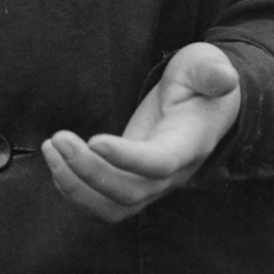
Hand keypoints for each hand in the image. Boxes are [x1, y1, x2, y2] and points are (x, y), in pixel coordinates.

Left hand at [43, 42, 241, 222]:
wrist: (205, 103)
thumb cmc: (202, 81)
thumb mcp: (207, 66)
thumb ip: (212, 71)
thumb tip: (223, 76)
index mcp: (189, 143)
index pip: (160, 162)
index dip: (128, 158)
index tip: (94, 140)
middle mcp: (171, 172)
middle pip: (131, 192)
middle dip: (89, 172)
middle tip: (56, 139)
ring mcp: (151, 180)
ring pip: (115, 206)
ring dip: (77, 186)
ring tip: (50, 148)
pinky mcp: (132, 178)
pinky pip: (105, 201)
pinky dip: (76, 189)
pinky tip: (56, 160)